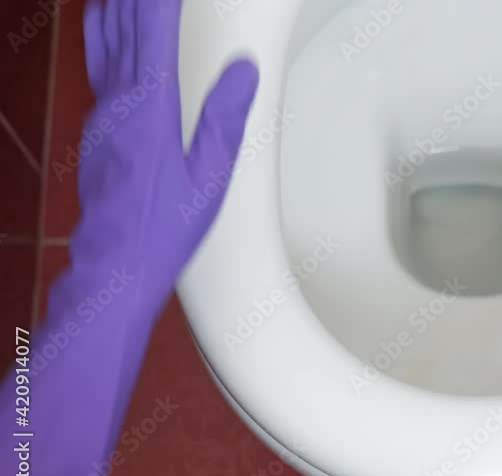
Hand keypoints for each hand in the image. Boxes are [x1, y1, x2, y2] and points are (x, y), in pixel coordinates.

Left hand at [77, 0, 257, 311]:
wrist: (115, 264)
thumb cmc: (164, 228)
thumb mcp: (210, 177)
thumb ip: (224, 118)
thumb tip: (243, 70)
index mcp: (149, 110)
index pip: (154, 31)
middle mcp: (117, 103)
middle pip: (123, 24)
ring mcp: (102, 112)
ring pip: (103, 38)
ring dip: (117, 5)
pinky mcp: (98, 125)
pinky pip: (99, 60)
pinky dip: (106, 29)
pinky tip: (109, 23)